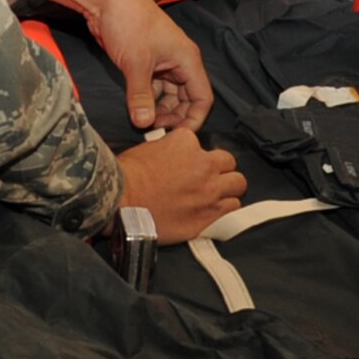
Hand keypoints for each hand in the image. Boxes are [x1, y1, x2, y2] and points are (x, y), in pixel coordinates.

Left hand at [89, 0, 212, 132]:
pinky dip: (147, 99)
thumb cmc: (129, 23)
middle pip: (187, 99)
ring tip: (144, 122)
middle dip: (174, 117)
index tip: (179, 137)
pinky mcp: (146, 62)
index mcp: (187, 59)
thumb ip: (141, 96)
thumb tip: (144, 124)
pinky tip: (136, 108)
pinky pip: (153, 87)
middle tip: (155, 131)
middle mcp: (180, 61)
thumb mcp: (135, 63)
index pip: (202, 98)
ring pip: (169, 94)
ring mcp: (162, 62)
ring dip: (159, 109)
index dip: (193, 119)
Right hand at [117, 130, 246, 242]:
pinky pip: (233, 209)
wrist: (121, 203)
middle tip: (207, 178)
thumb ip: (170, 148)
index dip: (194, 155)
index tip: (186, 164)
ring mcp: (210, 191)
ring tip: (214, 195)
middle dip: (219, 169)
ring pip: (237, 185)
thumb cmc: (127, 176)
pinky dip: (226, 209)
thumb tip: (174, 156)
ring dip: (227, 189)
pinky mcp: (210, 215)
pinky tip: (214, 210)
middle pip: (229, 162)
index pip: (202, 144)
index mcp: (187, 142)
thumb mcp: (148, 148)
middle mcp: (204, 164)